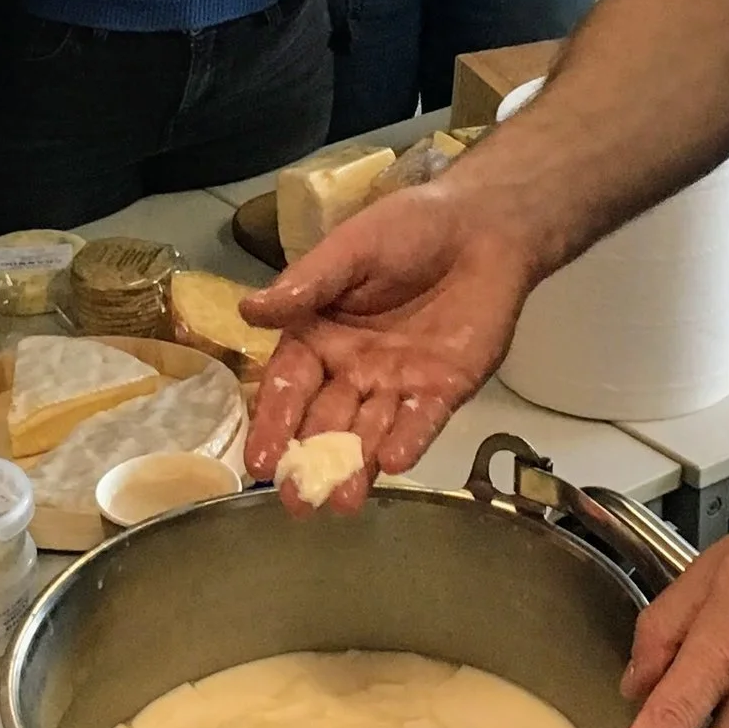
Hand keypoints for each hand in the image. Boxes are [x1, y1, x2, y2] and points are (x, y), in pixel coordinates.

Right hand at [242, 183, 535, 511]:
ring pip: (371, 431)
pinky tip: (394, 462)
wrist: (481, 226)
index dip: (274, 422)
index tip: (259, 461)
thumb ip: (307, 283)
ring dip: (357, 467)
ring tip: (341, 502)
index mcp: (319, 336)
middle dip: (310, 462)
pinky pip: (422, 418)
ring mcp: (398, 383)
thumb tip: (247, 310)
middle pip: (326, 421)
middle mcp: (353, 369)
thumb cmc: (407, 229)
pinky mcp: (444, 388)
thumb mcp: (351, 248)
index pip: (289, 385)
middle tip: (297, 501)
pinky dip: (409, 439)